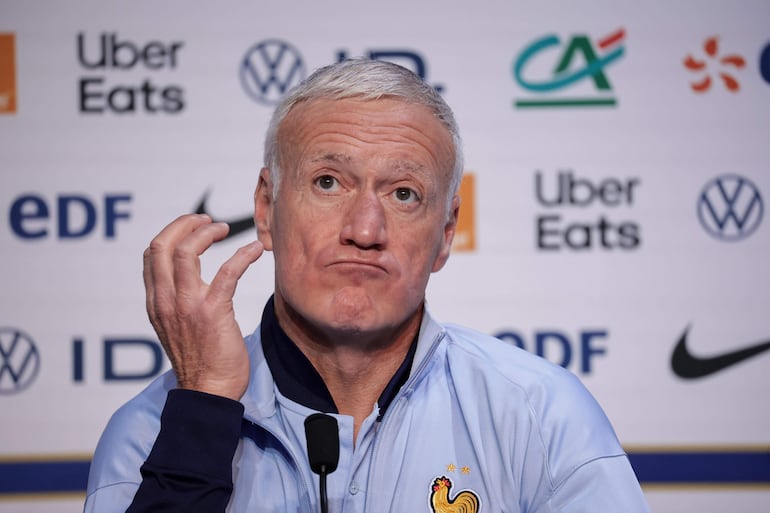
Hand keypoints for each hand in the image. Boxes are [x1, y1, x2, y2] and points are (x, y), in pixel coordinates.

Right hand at [143, 214, 263, 399]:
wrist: (208, 392)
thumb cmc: (200, 361)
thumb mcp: (175, 327)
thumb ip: (174, 302)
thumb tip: (185, 281)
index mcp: (156, 302)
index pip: (152, 254)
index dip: (172, 232)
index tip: (194, 228)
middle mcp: (166, 300)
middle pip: (162, 245)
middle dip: (185, 224)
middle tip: (209, 223)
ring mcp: (187, 305)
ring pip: (186, 252)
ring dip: (207, 233)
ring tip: (225, 230)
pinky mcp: (212, 312)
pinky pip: (227, 272)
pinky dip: (242, 255)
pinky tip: (255, 250)